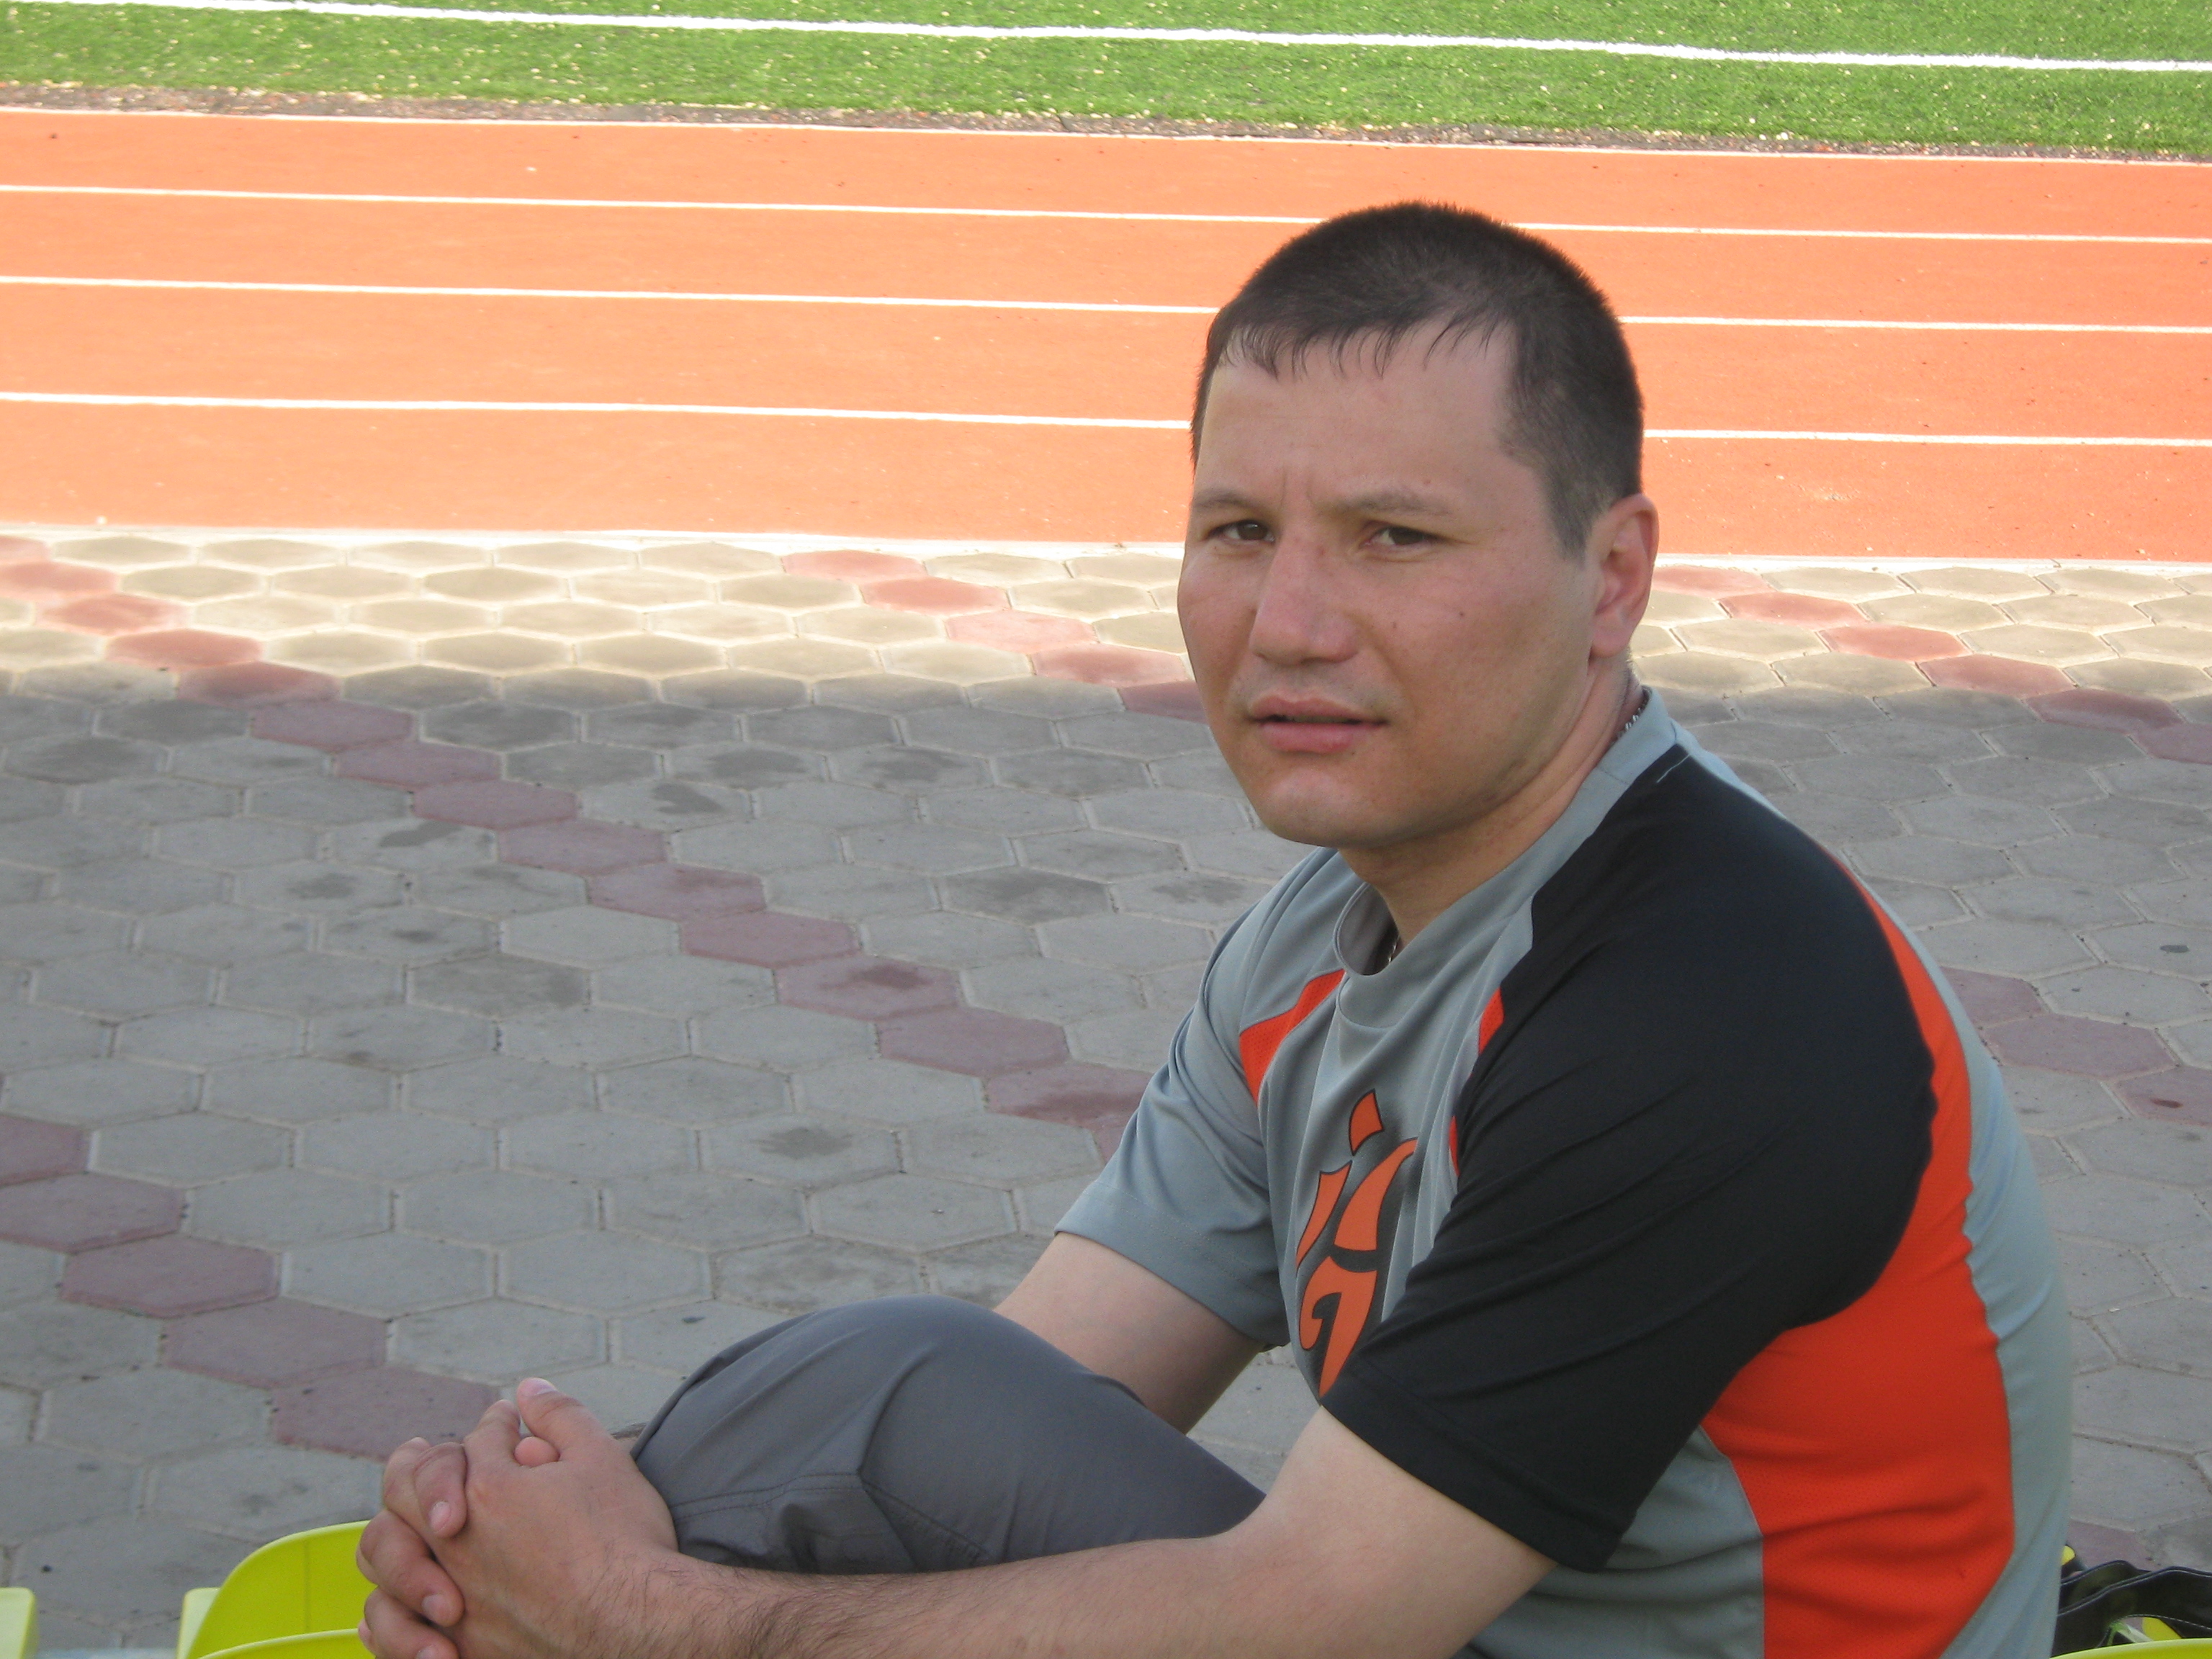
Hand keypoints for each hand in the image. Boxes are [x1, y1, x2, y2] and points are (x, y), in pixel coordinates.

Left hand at [360, 1381, 684, 1658]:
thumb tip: (527, 1388)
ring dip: (395, 1530)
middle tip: (425, 1454)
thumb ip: (560, 1415)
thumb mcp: (602, 1459)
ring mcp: (451, 1597)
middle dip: (420, 1464)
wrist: (637, 1626)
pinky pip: (390, 1624)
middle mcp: (455, 1543)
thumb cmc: (624, 1541)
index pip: (477, 1440)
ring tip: (405, 1526)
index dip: (496, 1425)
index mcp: (489, 1489)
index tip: (510, 1423)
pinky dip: (387, 1607)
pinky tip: (402, 1601)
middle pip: (405, 1487)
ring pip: (384, 1553)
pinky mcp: (457, 1644)